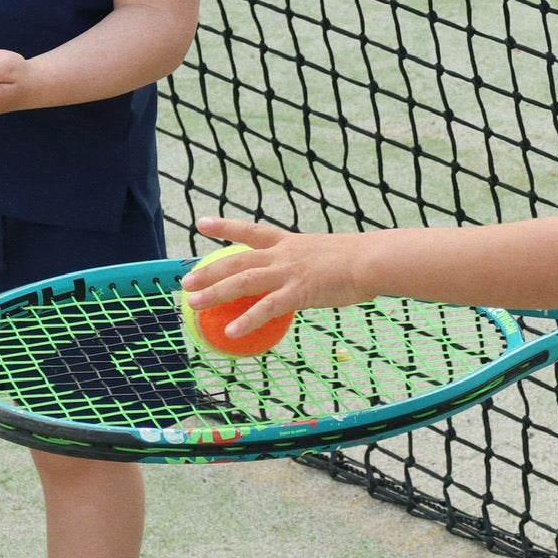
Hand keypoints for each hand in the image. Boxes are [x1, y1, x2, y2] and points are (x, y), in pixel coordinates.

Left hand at [179, 216, 368, 336]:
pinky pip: (266, 309)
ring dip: (215, 294)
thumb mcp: (329, 257)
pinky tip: (230, 332)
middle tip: (185, 282)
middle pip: (236, 261)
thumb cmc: (360, 260)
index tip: (201, 224)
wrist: (372, 260)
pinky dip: (246, 320)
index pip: (250, 231)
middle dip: (208, 271)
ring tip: (193, 305)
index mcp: (289, 243)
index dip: (224, 227)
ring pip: (242, 282)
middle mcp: (283, 255)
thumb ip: (313, 267)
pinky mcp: (297, 292)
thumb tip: (313, 278)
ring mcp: (288, 273)